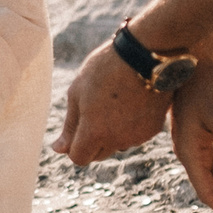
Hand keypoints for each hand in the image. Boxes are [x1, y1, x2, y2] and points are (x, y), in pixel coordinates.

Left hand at [54, 40, 170, 160]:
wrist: (146, 54)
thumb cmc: (106, 68)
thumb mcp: (78, 92)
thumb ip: (70, 125)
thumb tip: (59, 150)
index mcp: (94, 133)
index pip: (79, 158)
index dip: (74, 146)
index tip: (77, 127)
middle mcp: (117, 140)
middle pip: (98, 154)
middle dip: (92, 141)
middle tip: (93, 111)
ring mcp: (138, 136)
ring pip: (118, 145)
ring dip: (112, 134)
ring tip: (114, 102)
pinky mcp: (154, 129)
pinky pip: (135, 136)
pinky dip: (130, 126)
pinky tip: (130, 102)